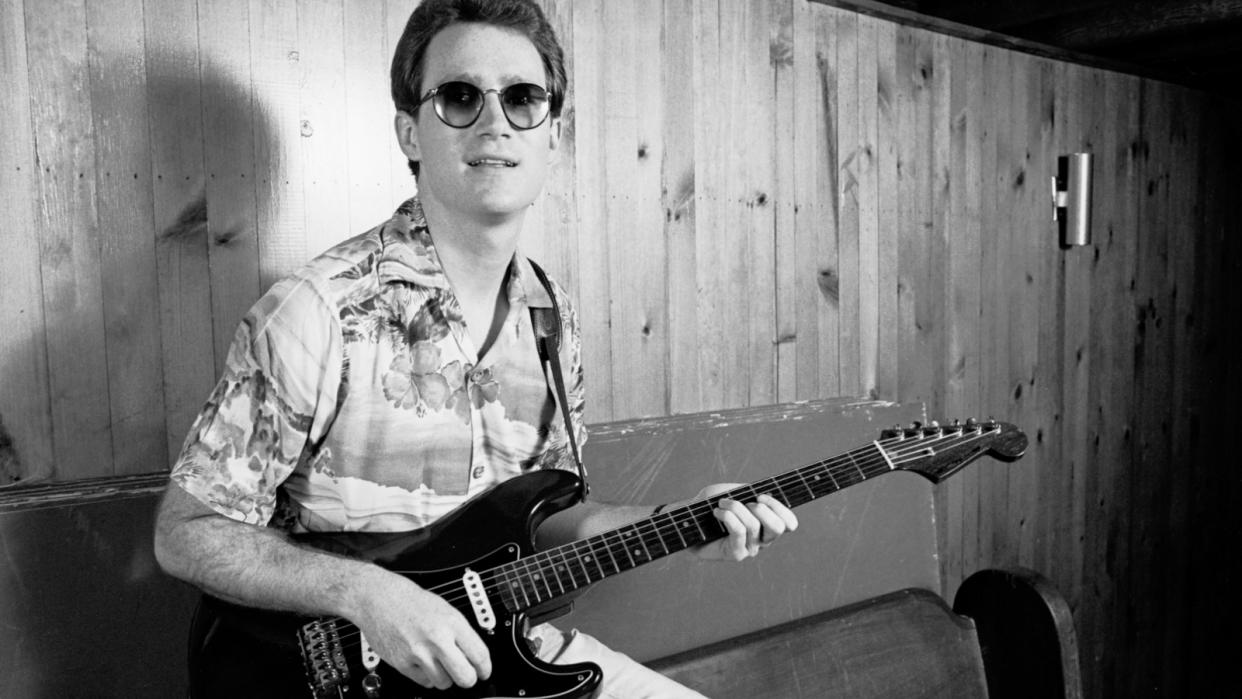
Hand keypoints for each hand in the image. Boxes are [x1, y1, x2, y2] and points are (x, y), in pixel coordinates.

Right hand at [349, 567, 491, 689]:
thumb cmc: (411, 601)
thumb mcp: (445, 609)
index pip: (479, 655)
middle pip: (465, 677)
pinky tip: (424, 662)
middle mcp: (437, 639)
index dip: (485, 669)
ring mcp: (419, 653)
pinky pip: (424, 682)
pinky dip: (427, 677)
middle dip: (468, 679)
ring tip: (440, 664)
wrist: (379, 598)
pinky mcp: (402, 663)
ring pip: (444, 683)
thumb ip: (460, 632)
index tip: (484, 673)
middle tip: (466, 675)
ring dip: (445, 678)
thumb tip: (474, 655)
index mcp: (452, 622)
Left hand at [690, 484, 798, 561]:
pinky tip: (717, 512)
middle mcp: (762, 540)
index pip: (789, 523)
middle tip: (746, 502)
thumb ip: (747, 492)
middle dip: (763, 509)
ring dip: (736, 508)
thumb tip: (759, 494)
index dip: (780, 507)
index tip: (761, 495)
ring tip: (721, 503)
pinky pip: (739, 532)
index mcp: (767, 524)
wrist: (688, 521)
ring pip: (754, 525)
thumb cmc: (710, 505)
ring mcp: (750, 549)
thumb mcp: (731, 491)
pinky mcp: (736, 554)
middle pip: (779, 527)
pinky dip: (728, 517)